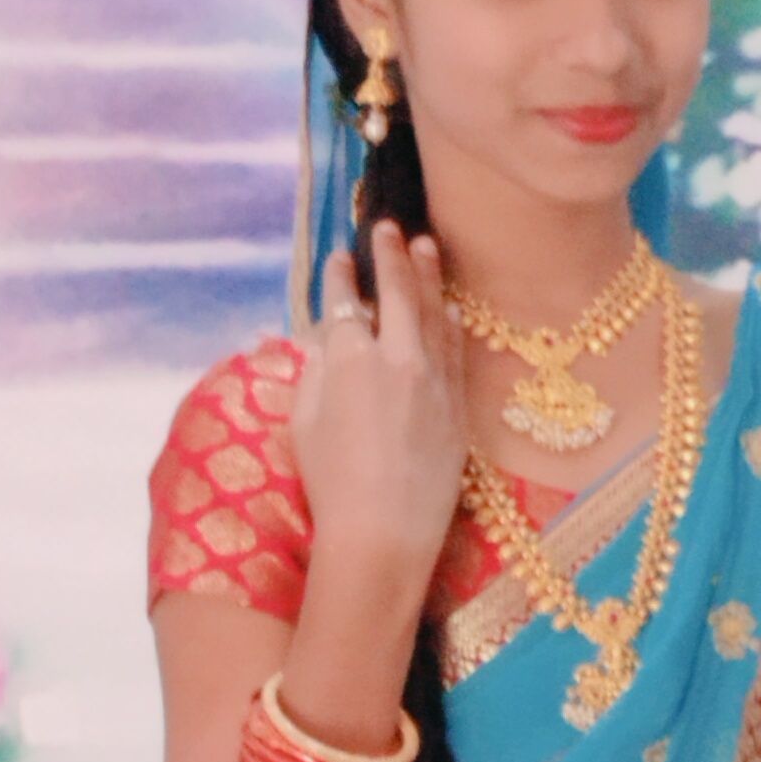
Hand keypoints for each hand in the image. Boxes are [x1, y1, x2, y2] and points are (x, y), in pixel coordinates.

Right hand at [286, 225, 469, 621]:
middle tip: (388, 226)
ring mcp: (433, 379)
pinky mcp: (457, 405)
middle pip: (396, 291)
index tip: (340, 256)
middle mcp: (395, 357)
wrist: (384, 534)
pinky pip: (456, 349)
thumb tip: (329, 344)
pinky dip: (450, 322)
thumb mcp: (303, 422)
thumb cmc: (331, 485)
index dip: (340, 276)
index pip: (344, 301)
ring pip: (433, 312)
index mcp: (348, 358)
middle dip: (390, 254)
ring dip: (427, 275)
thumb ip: (317, 372)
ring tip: (425, 245)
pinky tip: (449, 306)